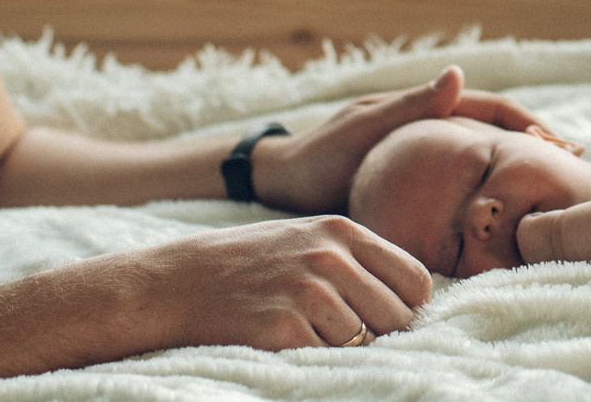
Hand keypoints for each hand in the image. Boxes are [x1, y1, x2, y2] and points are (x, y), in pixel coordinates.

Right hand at [145, 215, 429, 348]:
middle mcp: (330, 258)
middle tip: (347, 334)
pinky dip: (316, 359)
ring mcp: (307, 293)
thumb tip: (412, 300)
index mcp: (342, 231)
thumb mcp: (309, 239)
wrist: (176, 281)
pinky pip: (327, 358)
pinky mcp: (283, 328)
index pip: (414, 280)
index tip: (388, 319)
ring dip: (345, 348)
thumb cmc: (251, 263)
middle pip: (397, 316)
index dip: (408, 307)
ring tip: (310, 333)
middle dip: (381, 333)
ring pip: (365, 342)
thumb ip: (357, 259)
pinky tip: (289, 343)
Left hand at [253, 65, 545, 214]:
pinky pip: (465, 184)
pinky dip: (491, 190)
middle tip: (575, 165)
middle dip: (537, 143)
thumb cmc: (319, 155)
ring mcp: (426, 155)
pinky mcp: (417, 184)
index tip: (558, 143)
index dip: (527, 122)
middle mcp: (432, 127)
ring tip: (555, 186)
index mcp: (426, 109)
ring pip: (486, 157)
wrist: (280, 181)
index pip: (491, 108)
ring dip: (520, 166)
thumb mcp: (365, 129)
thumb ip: (411, 105)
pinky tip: (505, 212)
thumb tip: (458, 72)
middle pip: (497, 131)